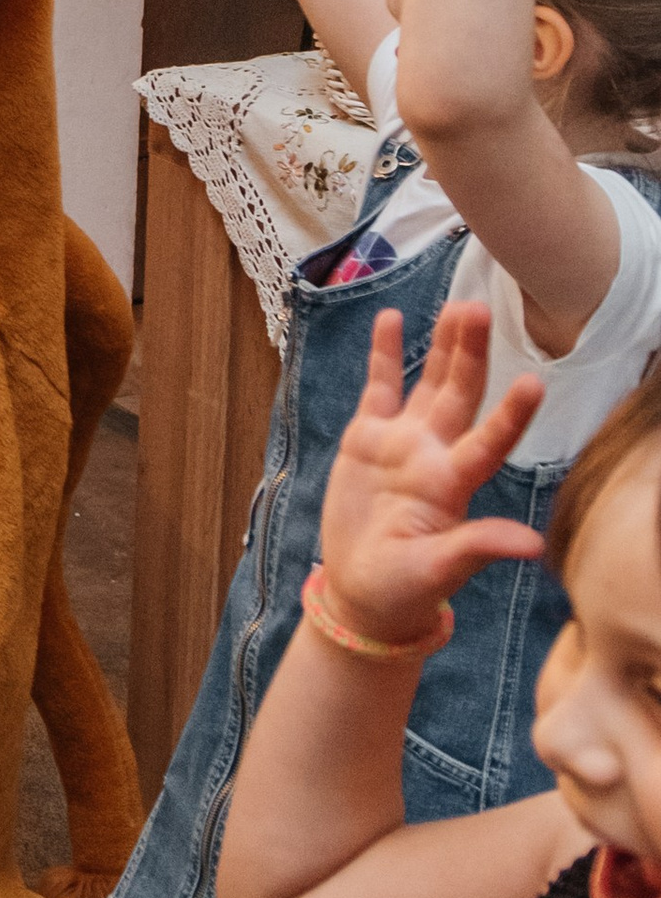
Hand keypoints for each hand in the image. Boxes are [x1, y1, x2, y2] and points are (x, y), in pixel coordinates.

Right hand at [317, 303, 546, 644]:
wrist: (363, 591)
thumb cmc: (406, 588)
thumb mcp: (438, 572)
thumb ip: (478, 547)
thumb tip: (535, 545)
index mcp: (453, 485)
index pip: (489, 442)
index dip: (511, 414)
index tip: (534, 382)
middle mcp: (434, 455)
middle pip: (459, 395)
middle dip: (471, 354)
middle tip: (481, 310)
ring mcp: (403, 442)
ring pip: (429, 382)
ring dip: (443, 346)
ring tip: (458, 306)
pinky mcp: (368, 439)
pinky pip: (380, 388)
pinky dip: (384, 354)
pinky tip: (392, 318)